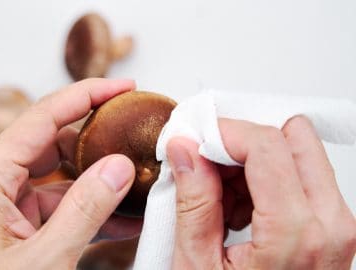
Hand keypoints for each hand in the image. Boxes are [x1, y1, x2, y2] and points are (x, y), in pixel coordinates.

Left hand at [0, 78, 141, 269]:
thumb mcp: (42, 260)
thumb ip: (85, 210)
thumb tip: (121, 167)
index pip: (44, 117)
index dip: (88, 94)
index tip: (124, 87)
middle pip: (56, 142)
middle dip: (99, 139)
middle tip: (137, 134)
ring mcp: (9, 206)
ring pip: (63, 178)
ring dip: (101, 181)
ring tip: (140, 179)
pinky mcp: (20, 229)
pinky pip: (62, 209)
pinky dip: (92, 211)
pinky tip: (125, 217)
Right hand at [167, 116, 355, 268]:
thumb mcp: (197, 265)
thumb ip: (193, 200)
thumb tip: (185, 150)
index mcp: (295, 233)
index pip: (266, 144)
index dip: (224, 132)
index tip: (195, 140)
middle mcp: (329, 224)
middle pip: (292, 138)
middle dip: (243, 143)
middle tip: (208, 163)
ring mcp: (336, 225)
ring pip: (297, 153)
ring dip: (253, 162)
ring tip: (222, 199)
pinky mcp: (331, 227)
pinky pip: (301, 175)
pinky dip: (265, 179)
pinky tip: (239, 210)